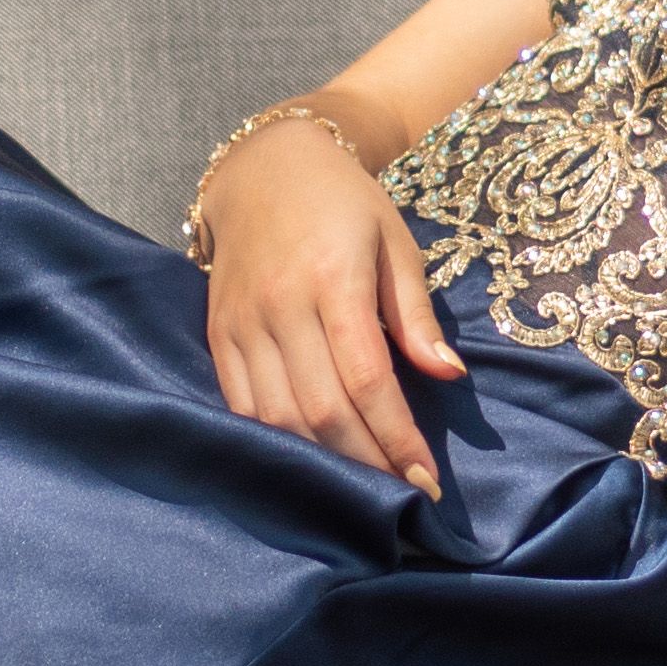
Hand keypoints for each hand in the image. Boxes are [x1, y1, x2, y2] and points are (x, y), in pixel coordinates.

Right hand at [198, 107, 463, 491]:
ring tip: (360, 489)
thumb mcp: (394, 244)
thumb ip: (417, 314)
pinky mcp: (217, 334)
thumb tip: (449, 375)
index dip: (397, 438)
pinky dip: (274, 442)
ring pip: (277, 417)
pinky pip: (240, 405)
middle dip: (367, 464)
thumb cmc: (344, 204)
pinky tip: (307, 463)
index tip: (426, 480)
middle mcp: (282, 305)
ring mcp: (242, 322)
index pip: (368, 380)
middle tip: (402, 497)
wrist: (262, 168)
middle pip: (322, 410)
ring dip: (321, 464)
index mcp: (334, 280)